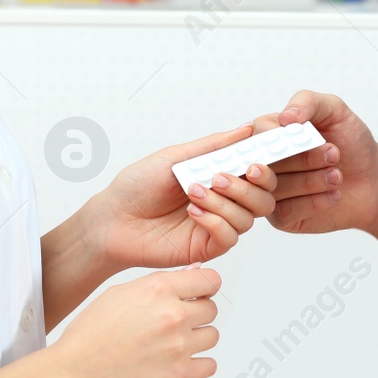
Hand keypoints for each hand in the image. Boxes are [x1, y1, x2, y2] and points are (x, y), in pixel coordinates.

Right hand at [54, 266, 220, 377]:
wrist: (73, 377)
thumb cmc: (88, 338)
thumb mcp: (118, 294)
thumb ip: (158, 284)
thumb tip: (190, 275)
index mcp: (157, 289)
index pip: (209, 279)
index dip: (206, 285)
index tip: (203, 291)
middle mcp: (172, 315)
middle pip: (211, 308)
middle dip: (197, 313)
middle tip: (178, 321)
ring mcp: (178, 346)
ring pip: (212, 336)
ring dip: (197, 338)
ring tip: (173, 343)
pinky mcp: (179, 376)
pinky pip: (209, 365)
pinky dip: (198, 364)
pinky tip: (180, 361)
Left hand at [92, 123, 279, 270]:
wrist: (113, 218)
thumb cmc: (137, 186)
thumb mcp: (175, 157)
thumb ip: (214, 146)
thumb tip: (245, 129)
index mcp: (220, 177)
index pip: (258, 174)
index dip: (264, 167)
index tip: (254, 161)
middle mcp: (224, 202)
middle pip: (263, 198)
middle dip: (248, 187)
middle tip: (221, 177)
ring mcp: (217, 225)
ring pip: (248, 218)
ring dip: (224, 202)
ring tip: (193, 192)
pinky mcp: (207, 247)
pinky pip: (230, 237)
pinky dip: (215, 221)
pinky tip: (192, 213)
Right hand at [255, 90, 377, 235]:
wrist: (374, 179)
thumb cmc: (351, 142)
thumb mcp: (335, 111)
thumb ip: (308, 102)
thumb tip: (284, 117)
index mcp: (272, 132)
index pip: (258, 133)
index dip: (277, 138)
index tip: (304, 138)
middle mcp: (266, 161)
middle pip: (265, 162)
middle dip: (303, 159)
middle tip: (334, 154)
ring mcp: (270, 190)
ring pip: (275, 188)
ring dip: (311, 181)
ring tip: (337, 175)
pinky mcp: (281, 216)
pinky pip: (284, 211)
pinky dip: (313, 202)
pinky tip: (333, 194)